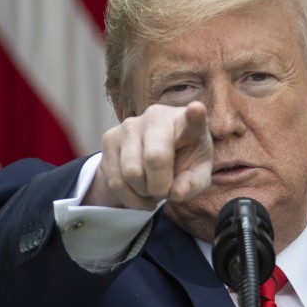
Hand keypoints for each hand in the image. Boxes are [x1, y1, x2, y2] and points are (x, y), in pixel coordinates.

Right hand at [86, 102, 212, 209]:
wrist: (154, 157)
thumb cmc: (182, 161)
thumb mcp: (196, 175)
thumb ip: (193, 184)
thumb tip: (177, 192)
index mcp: (186, 123)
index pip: (193, 118)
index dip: (195, 115)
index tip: (197, 110)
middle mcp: (156, 117)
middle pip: (155, 158)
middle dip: (160, 187)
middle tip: (166, 190)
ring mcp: (129, 125)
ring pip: (131, 173)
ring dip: (143, 192)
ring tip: (152, 188)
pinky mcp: (109, 138)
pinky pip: (114, 180)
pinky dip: (129, 197)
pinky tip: (139, 193)